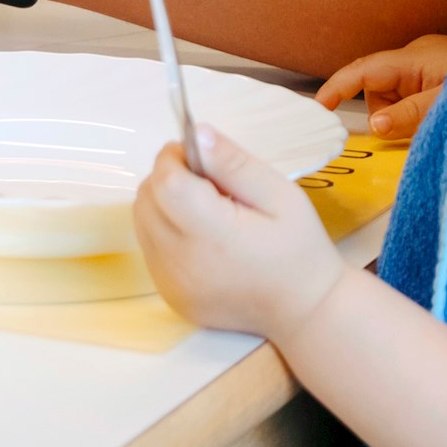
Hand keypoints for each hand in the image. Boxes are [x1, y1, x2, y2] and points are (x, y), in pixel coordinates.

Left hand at [131, 121, 347, 338]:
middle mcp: (184, 264)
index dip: (174, 159)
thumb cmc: (299, 249)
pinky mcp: (170, 296)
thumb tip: (197, 134)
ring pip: (142, 221)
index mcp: (214, 237)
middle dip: (168, 177)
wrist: (305, 312)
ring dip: (163, 202)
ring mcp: (172, 285)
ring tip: (205, 208)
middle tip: (208, 182)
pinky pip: (150, 248)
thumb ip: (234, 163)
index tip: (198, 154)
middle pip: (147, 200)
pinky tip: (201, 234)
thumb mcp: (280, 195)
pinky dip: (165, 230)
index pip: (166, 184)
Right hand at [317, 31, 446, 142]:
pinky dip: (417, 115)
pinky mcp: (436, 78)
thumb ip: (411, 114)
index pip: (363, 70)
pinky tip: (437, 118)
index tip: (318, 109)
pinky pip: (411, 100)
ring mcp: (426, 68)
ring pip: (395, 100)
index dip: (337, 88)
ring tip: (437, 122)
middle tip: (418, 130)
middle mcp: (414, 59)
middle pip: (378, 92)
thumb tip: (374, 125)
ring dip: (406, 118)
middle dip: (388, 116)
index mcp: (412, 59)